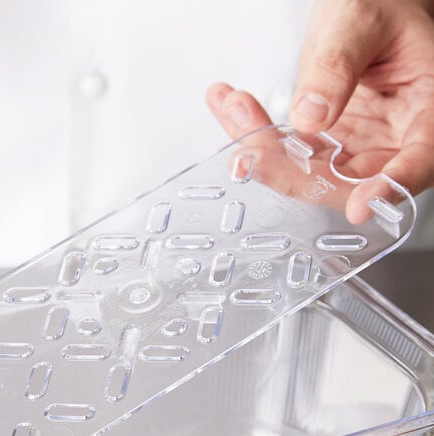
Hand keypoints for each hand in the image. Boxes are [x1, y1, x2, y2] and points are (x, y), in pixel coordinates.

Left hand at [207, 0, 433, 222]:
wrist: (364, 6)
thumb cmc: (381, 5)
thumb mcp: (362, 20)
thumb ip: (338, 66)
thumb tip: (310, 116)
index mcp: (427, 109)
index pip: (420, 160)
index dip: (390, 187)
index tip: (359, 205)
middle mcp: (394, 139)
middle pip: (349, 179)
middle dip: (292, 170)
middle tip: (250, 149)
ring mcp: (357, 147)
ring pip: (309, 172)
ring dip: (264, 151)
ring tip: (232, 105)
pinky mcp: (327, 145)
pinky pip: (290, 154)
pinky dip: (257, 133)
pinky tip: (231, 104)